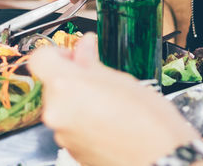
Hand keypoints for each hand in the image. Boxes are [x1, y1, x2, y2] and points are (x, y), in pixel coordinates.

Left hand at [28, 35, 198, 165]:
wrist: (162, 160)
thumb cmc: (149, 123)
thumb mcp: (120, 80)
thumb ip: (92, 62)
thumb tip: (83, 47)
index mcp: (65, 87)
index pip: (40, 58)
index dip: (57, 53)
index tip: (74, 55)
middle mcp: (57, 113)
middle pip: (52, 84)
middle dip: (72, 79)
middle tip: (99, 79)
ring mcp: (63, 135)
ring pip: (63, 107)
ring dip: (79, 101)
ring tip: (110, 104)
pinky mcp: (72, 152)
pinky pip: (71, 127)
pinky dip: (84, 121)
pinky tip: (108, 122)